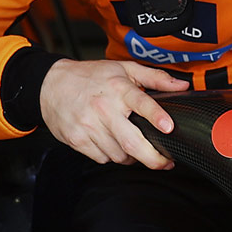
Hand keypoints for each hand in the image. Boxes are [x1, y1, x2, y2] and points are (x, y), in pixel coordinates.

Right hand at [39, 60, 191, 168]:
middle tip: (165, 162)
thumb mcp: (123, 69)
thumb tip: (181, 86)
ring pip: (118, 155)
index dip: (156, 116)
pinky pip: (102, 158)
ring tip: (133, 146)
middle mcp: (104, 108)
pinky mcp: (77, 139)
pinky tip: (111, 144)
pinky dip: (111, 156)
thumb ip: (155, 77)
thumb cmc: (89, 76)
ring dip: (131, 157)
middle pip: (131, 143)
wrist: (50, 84)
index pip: (140, 103)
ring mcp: (89, 126)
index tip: (168, 127)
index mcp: (118, 88)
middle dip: (153, 159)